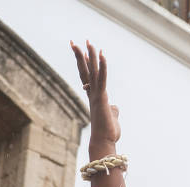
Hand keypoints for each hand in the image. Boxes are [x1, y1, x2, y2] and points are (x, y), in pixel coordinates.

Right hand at [70, 40, 119, 157]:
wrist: (104, 141)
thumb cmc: (107, 132)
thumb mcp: (111, 117)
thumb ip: (112, 110)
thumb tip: (114, 108)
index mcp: (94, 97)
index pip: (87, 77)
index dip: (85, 64)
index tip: (82, 52)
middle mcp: (93, 94)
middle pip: (85, 71)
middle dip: (80, 56)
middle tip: (74, 42)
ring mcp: (96, 95)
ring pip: (93, 71)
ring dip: (90, 56)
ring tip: (88, 42)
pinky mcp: (102, 98)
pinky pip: (102, 79)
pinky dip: (103, 67)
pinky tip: (102, 55)